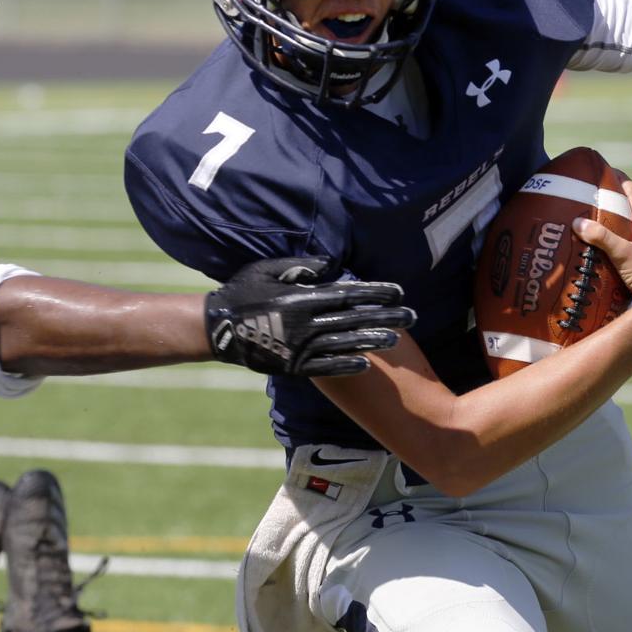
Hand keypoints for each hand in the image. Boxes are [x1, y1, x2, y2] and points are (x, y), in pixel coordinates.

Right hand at [204, 257, 415, 376]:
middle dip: (385, 317)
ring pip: (344, 343)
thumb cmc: (242, 292)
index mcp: (302, 297)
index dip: (375, 293)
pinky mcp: (292, 366)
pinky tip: (366, 363)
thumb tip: (331, 264)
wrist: (218, 329)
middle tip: (412, 316)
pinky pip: (325, 367)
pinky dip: (346, 364)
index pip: (348, 294)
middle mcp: (305, 323)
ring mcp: (300, 346)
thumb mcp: (268, 269)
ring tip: (397, 339)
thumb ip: (301, 265)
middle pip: (354, 319)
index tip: (398, 291)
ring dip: (372, 341)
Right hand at [572, 179, 631, 301]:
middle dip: (611, 200)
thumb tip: (577, 222)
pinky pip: (624, 243)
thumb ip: (602, 237)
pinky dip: (611, 239)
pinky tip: (597, 245)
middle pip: (628, 209)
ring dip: (610, 221)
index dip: (619, 180)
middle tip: (588, 194)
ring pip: (626, 227)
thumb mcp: (624, 254)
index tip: (604, 169)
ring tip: (588, 218)